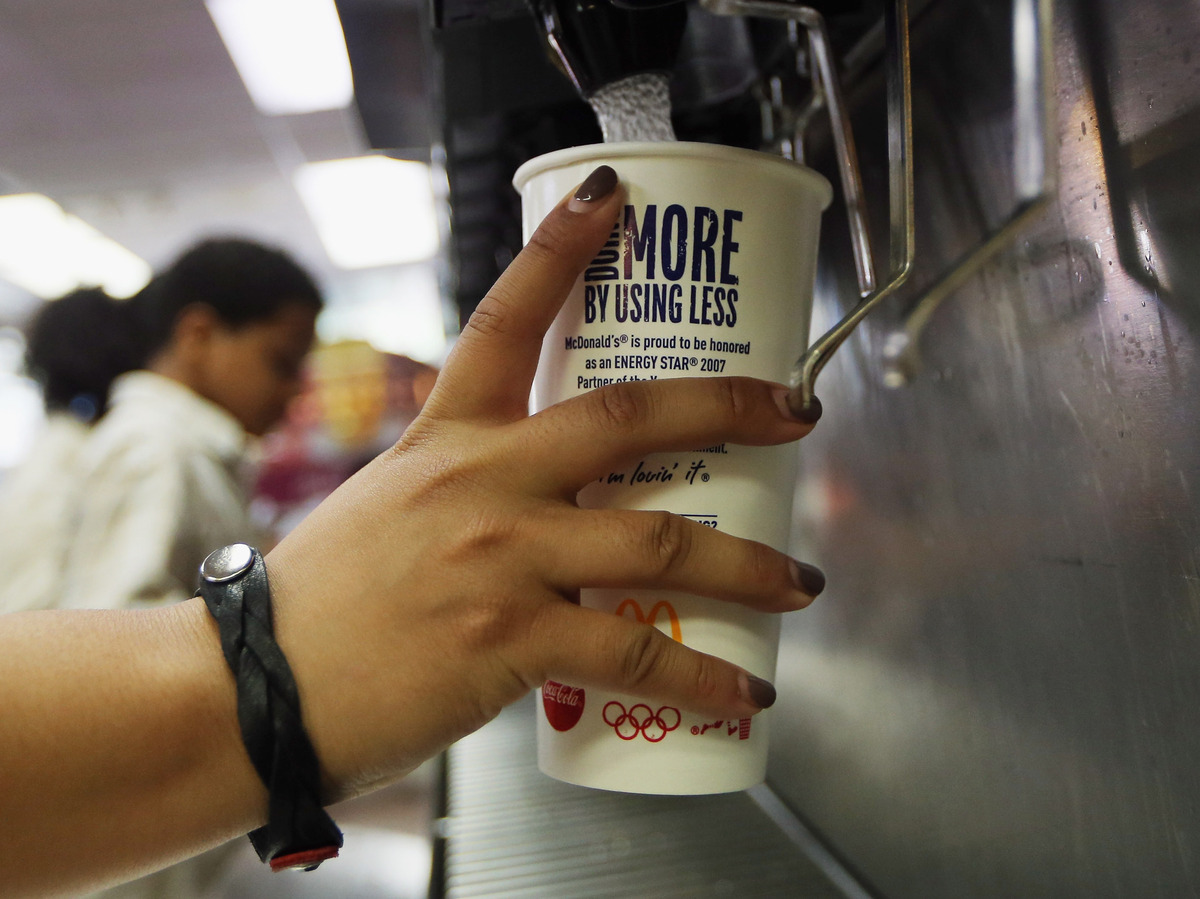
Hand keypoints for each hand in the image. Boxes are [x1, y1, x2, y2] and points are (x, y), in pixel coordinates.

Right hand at [265, 166, 821, 799]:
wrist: (258, 693)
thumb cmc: (322, 603)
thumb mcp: (389, 505)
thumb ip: (463, 484)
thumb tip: (534, 491)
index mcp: (445, 438)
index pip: (508, 318)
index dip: (563, 249)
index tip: (612, 197)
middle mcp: (481, 482)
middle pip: (625, 419)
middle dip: (728, 406)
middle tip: (796, 408)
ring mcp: (501, 558)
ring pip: (657, 541)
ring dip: (746, 561)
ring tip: (798, 578)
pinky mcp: (511, 640)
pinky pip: (634, 653)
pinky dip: (703, 674)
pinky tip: (746, 690)